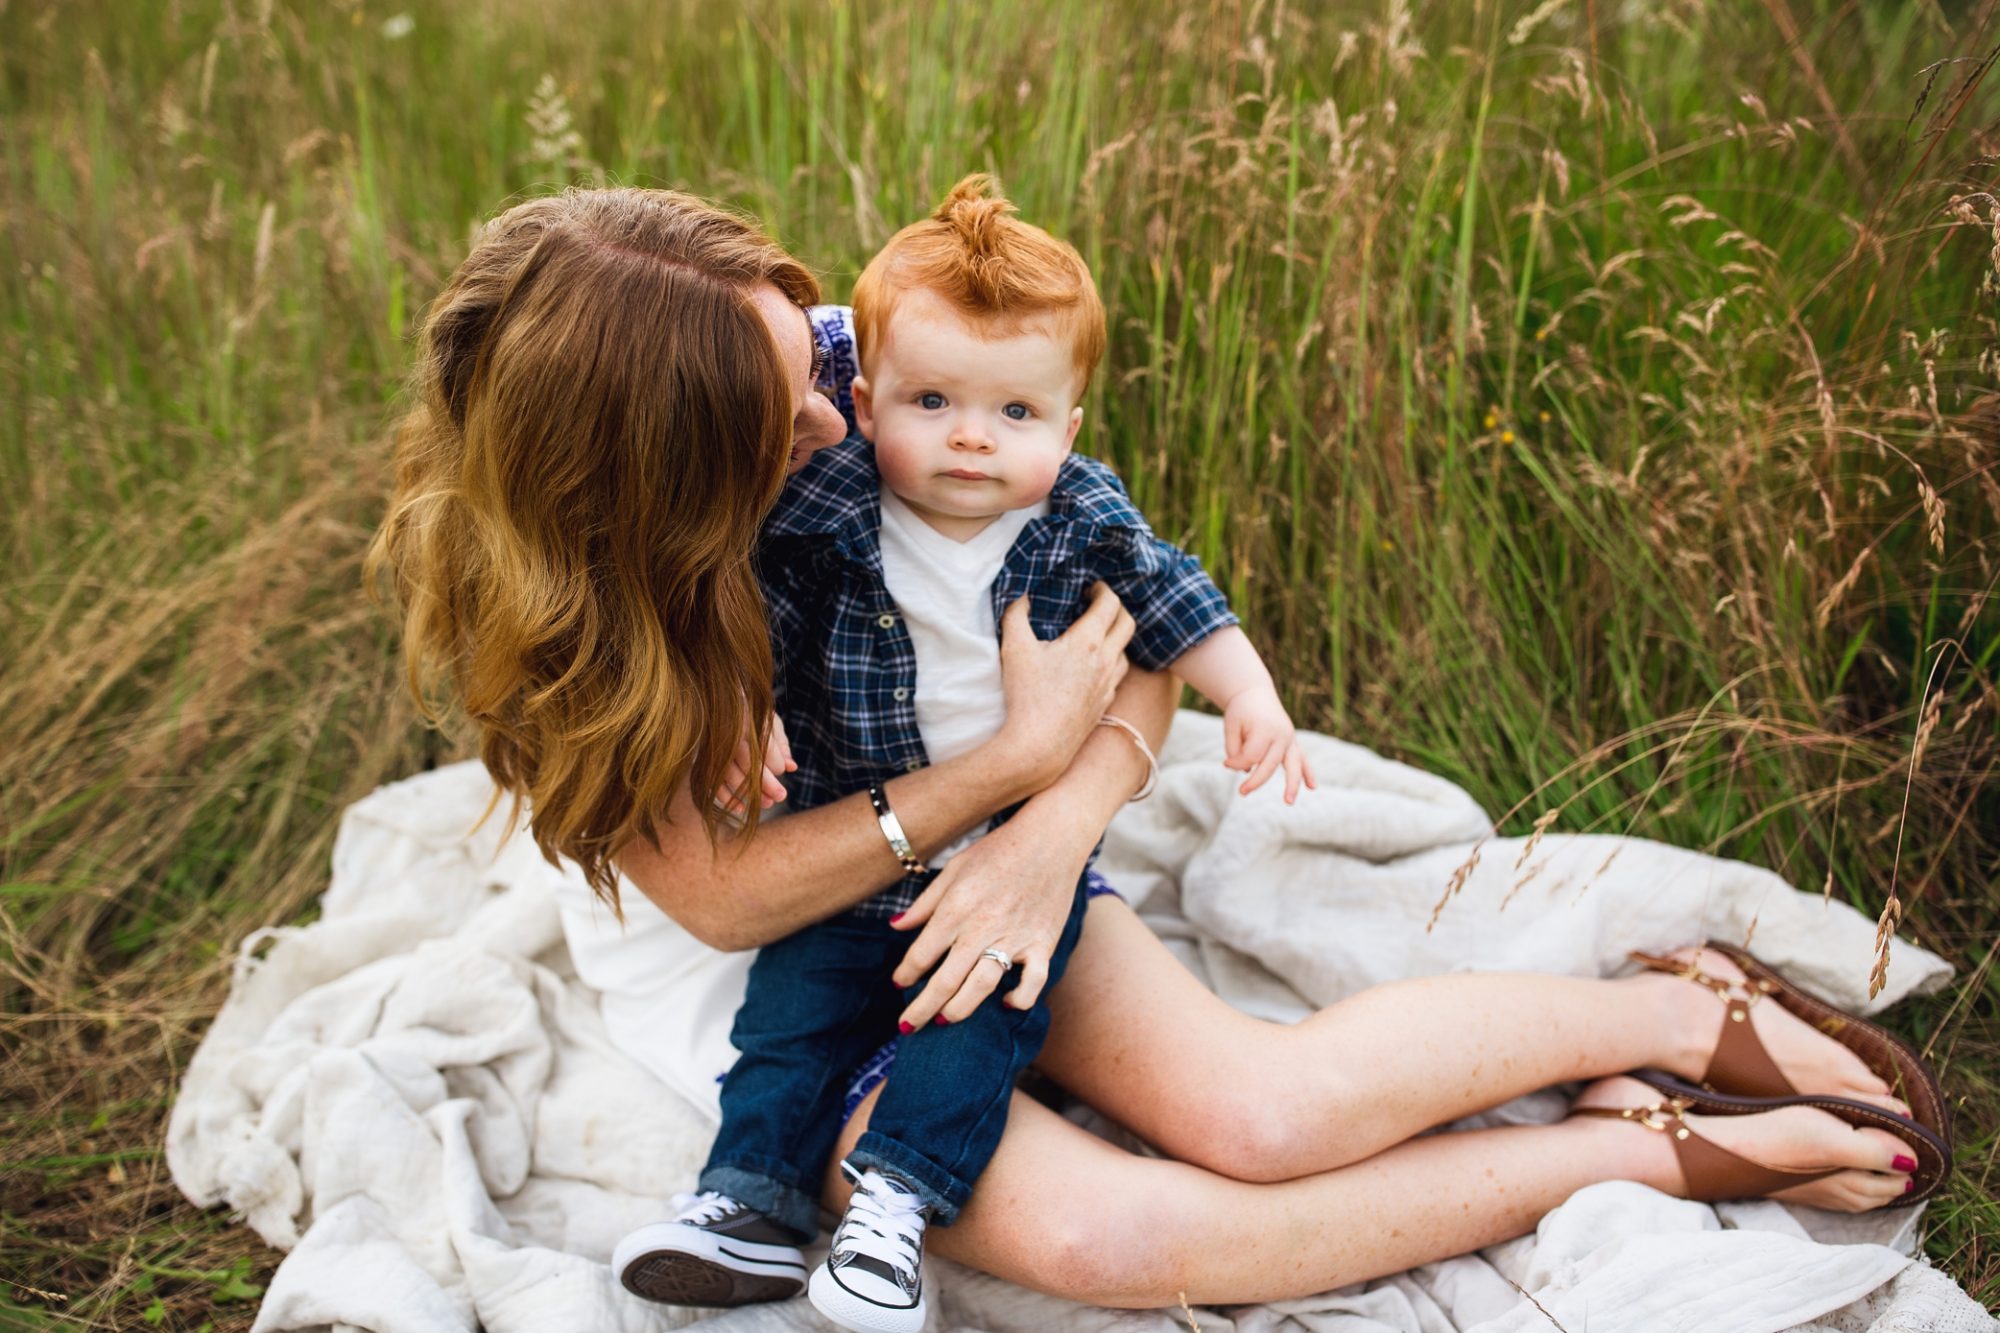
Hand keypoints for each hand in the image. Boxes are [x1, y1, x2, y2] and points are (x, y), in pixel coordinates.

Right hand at [720, 713, 794, 812]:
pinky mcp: (702, 759)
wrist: (717, 705)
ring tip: (768, 803)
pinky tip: (741, 808)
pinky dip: (725, 797)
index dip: (774, 761)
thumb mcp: (769, 721)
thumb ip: (781, 744)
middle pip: (747, 761)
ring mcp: (712, 745)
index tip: (782, 769)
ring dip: (748, 793)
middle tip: (781, 796)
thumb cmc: (750, 713)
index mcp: (746, 714)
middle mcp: (727, 730)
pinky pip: (711, 781)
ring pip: (729, 773)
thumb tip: (791, 768)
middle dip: (765, 782)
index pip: (762, 743)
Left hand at [885, 814, 1085, 1028]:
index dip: (905, 974)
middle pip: (945, 979)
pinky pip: (1032, 982)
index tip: (899, 985)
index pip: (921, 953)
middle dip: (921, 1008)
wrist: (1050, 837)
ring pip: (981, 986)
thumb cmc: (998, 851)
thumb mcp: (953, 869)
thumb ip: (924, 903)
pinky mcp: (1043, 943)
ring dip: (959, 1009)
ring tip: (945, 1020)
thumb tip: (896, 927)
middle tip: (907, 1027)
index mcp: (956, 907)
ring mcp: (1015, 937)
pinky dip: (1019, 999)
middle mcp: (982, 926)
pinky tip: (1005, 1004)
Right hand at [992, 582, 1133, 793]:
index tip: (1091, 588)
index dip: (1103, 590)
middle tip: (1098, 605)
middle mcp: (1107, 661)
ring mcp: (1109, 685)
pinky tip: (1094, 668)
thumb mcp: (1014, 647)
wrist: (1039, 746)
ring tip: (1096, 635)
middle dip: (1116, 609)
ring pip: (1125, 652)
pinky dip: (1112, 663)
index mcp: (1089, 642)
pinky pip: (1118, 676)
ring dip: (1116, 638)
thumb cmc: (1026, 696)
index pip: (1110, 604)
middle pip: (1128, 624)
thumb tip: (1022, 595)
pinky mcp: (1105, 704)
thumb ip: (1016, 614)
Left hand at [1223, 685, 1315, 802]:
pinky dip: (1308, 773)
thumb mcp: (1230, 726)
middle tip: (1241, 792)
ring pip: (1293, 766)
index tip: (1226, 762)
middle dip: (1255, 782)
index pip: (1251, 756)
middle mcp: (1281, 735)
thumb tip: (1245, 771)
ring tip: (1288, 801)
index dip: (1236, 762)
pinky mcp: (1292, 742)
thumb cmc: (1240, 711)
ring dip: (1292, 785)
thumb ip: (1234, 749)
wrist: (1255, 693)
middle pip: (1270, 765)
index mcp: (1264, 729)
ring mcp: (1289, 739)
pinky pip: (1302, 759)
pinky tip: (1312, 787)